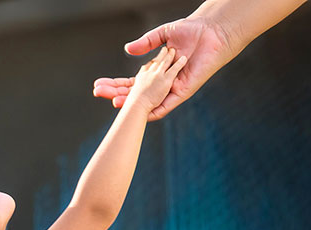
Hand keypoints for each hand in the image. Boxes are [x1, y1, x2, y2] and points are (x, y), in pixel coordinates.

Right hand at [93, 16, 239, 119]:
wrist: (212, 32)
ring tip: (113, 102)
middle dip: (115, 94)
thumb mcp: (163, 36)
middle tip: (98, 92)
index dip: (115, 84)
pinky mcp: (182, 92)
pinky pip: (166, 106)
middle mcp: (161, 84)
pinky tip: (140, 115)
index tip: (99, 84)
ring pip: (147, 103)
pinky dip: (153, 112)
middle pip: (134, 94)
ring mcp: (171, 90)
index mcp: (156, 72)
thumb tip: (128, 49)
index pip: (130, 82)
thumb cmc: (191, 32)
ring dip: (130, 104)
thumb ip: (146, 43)